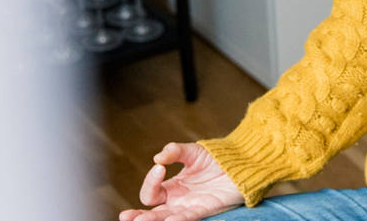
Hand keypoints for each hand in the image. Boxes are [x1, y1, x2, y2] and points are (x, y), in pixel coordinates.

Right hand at [118, 141, 243, 220]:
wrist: (240, 163)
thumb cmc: (217, 158)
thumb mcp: (192, 151)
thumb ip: (174, 151)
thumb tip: (157, 158)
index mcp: (172, 187)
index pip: (151, 191)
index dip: (151, 180)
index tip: (160, 167)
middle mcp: (177, 200)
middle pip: (152, 212)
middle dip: (137, 215)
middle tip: (126, 216)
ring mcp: (189, 207)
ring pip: (165, 218)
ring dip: (152, 220)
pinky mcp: (204, 210)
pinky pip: (187, 218)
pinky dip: (177, 220)